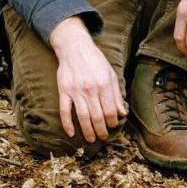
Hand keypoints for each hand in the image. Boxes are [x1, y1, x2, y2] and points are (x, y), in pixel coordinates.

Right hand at [49, 17, 125, 142]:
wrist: (75, 48)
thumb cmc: (95, 61)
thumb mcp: (111, 74)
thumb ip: (116, 94)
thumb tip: (122, 113)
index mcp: (104, 85)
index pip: (110, 110)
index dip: (112, 122)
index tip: (112, 126)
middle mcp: (90, 89)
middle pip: (97, 116)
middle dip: (101, 130)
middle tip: (103, 137)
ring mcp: (75, 91)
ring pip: (82, 117)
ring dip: (87, 131)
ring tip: (91, 139)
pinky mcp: (63, 91)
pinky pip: (64, 111)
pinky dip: (67, 123)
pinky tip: (71, 133)